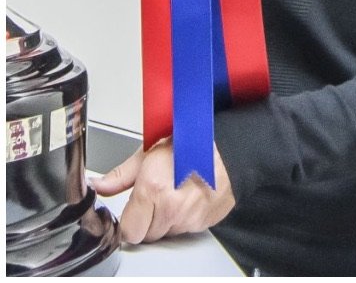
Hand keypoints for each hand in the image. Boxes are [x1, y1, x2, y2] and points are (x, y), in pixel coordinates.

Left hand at [91, 137, 234, 243]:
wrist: (232, 149)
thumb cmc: (193, 145)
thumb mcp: (151, 152)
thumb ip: (121, 175)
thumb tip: (99, 185)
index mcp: (152, 190)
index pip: (129, 231)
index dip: (129, 222)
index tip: (133, 212)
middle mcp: (170, 208)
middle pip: (147, 234)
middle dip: (147, 221)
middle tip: (156, 198)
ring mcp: (189, 218)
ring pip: (167, 232)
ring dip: (167, 220)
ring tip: (176, 195)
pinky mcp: (204, 222)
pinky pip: (186, 229)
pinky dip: (185, 219)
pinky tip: (190, 198)